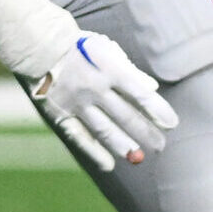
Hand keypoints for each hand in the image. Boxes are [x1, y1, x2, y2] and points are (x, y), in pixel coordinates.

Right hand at [27, 32, 179, 172]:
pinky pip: (80, 137)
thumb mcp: (109, 51)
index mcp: (110, 69)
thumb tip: (152, 89)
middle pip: (125, 115)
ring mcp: (77, 103)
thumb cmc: (82, 48)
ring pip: (104, 129)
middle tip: (160, 146)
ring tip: (139, 157)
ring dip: (123, 145)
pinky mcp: (61, 114)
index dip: (158, 110)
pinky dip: (94, 152)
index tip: (171, 124)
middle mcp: (94, 88)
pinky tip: (109, 165)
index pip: (140, 94)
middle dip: (145, 132)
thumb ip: (131, 71)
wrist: (41, 46)